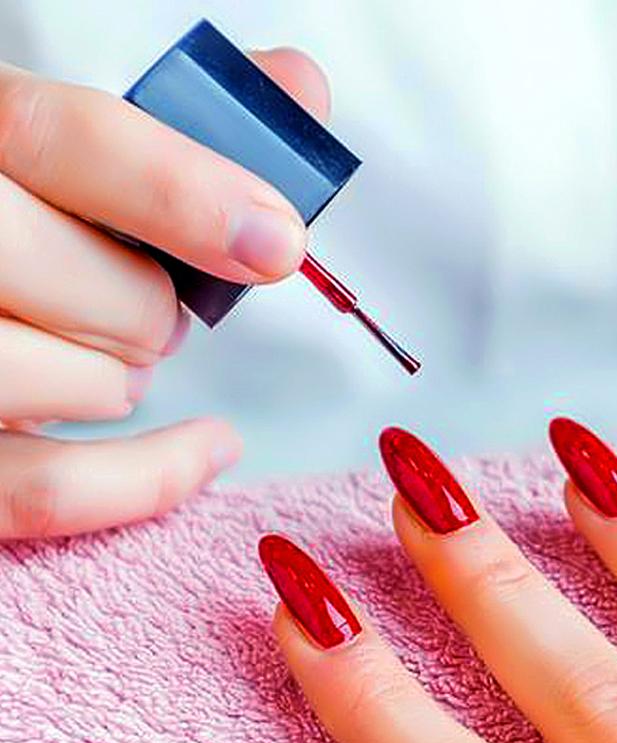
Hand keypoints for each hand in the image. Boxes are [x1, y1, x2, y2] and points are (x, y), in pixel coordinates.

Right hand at [0, 47, 328, 538]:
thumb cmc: (13, 230)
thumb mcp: (61, 154)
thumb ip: (177, 124)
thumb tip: (300, 89)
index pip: (61, 141)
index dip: (181, 191)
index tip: (275, 240)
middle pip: (74, 275)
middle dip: (146, 301)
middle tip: (151, 304)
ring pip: (75, 383)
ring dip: (127, 375)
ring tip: (114, 353)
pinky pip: (52, 490)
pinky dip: (153, 478)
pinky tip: (209, 449)